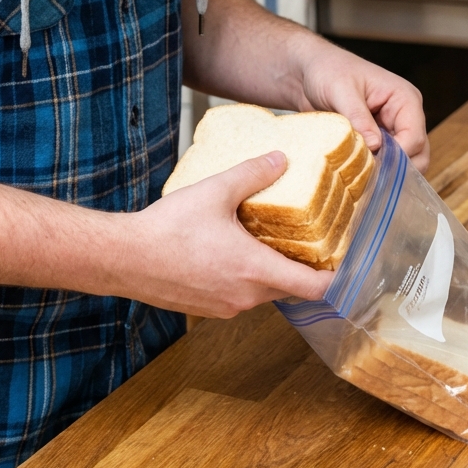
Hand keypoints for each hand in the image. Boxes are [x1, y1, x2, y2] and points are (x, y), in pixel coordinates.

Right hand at [116, 152, 333, 317]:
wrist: (124, 258)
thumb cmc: (167, 229)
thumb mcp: (215, 191)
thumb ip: (252, 174)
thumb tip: (281, 160)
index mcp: (255, 270)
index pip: (314, 287)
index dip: (335, 275)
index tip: (343, 258)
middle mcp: (245, 296)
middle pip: (290, 288)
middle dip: (300, 265)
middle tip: (304, 237)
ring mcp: (225, 307)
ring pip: (263, 291)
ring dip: (269, 269)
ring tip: (264, 237)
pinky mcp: (207, 307)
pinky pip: (239, 295)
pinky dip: (245, 276)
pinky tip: (231, 250)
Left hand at [296, 37, 428, 171]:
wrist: (309, 71)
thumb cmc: (328, 70)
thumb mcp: (340, 90)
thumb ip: (358, 117)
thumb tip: (375, 146)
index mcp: (405, 98)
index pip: (414, 136)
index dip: (398, 156)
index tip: (372, 166)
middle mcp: (404, 116)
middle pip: (417, 154)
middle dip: (397, 169)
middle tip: (368, 176)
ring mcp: (392, 130)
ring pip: (404, 164)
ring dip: (387, 174)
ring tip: (361, 177)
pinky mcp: (378, 142)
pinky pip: (386, 164)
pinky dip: (375, 172)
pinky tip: (357, 174)